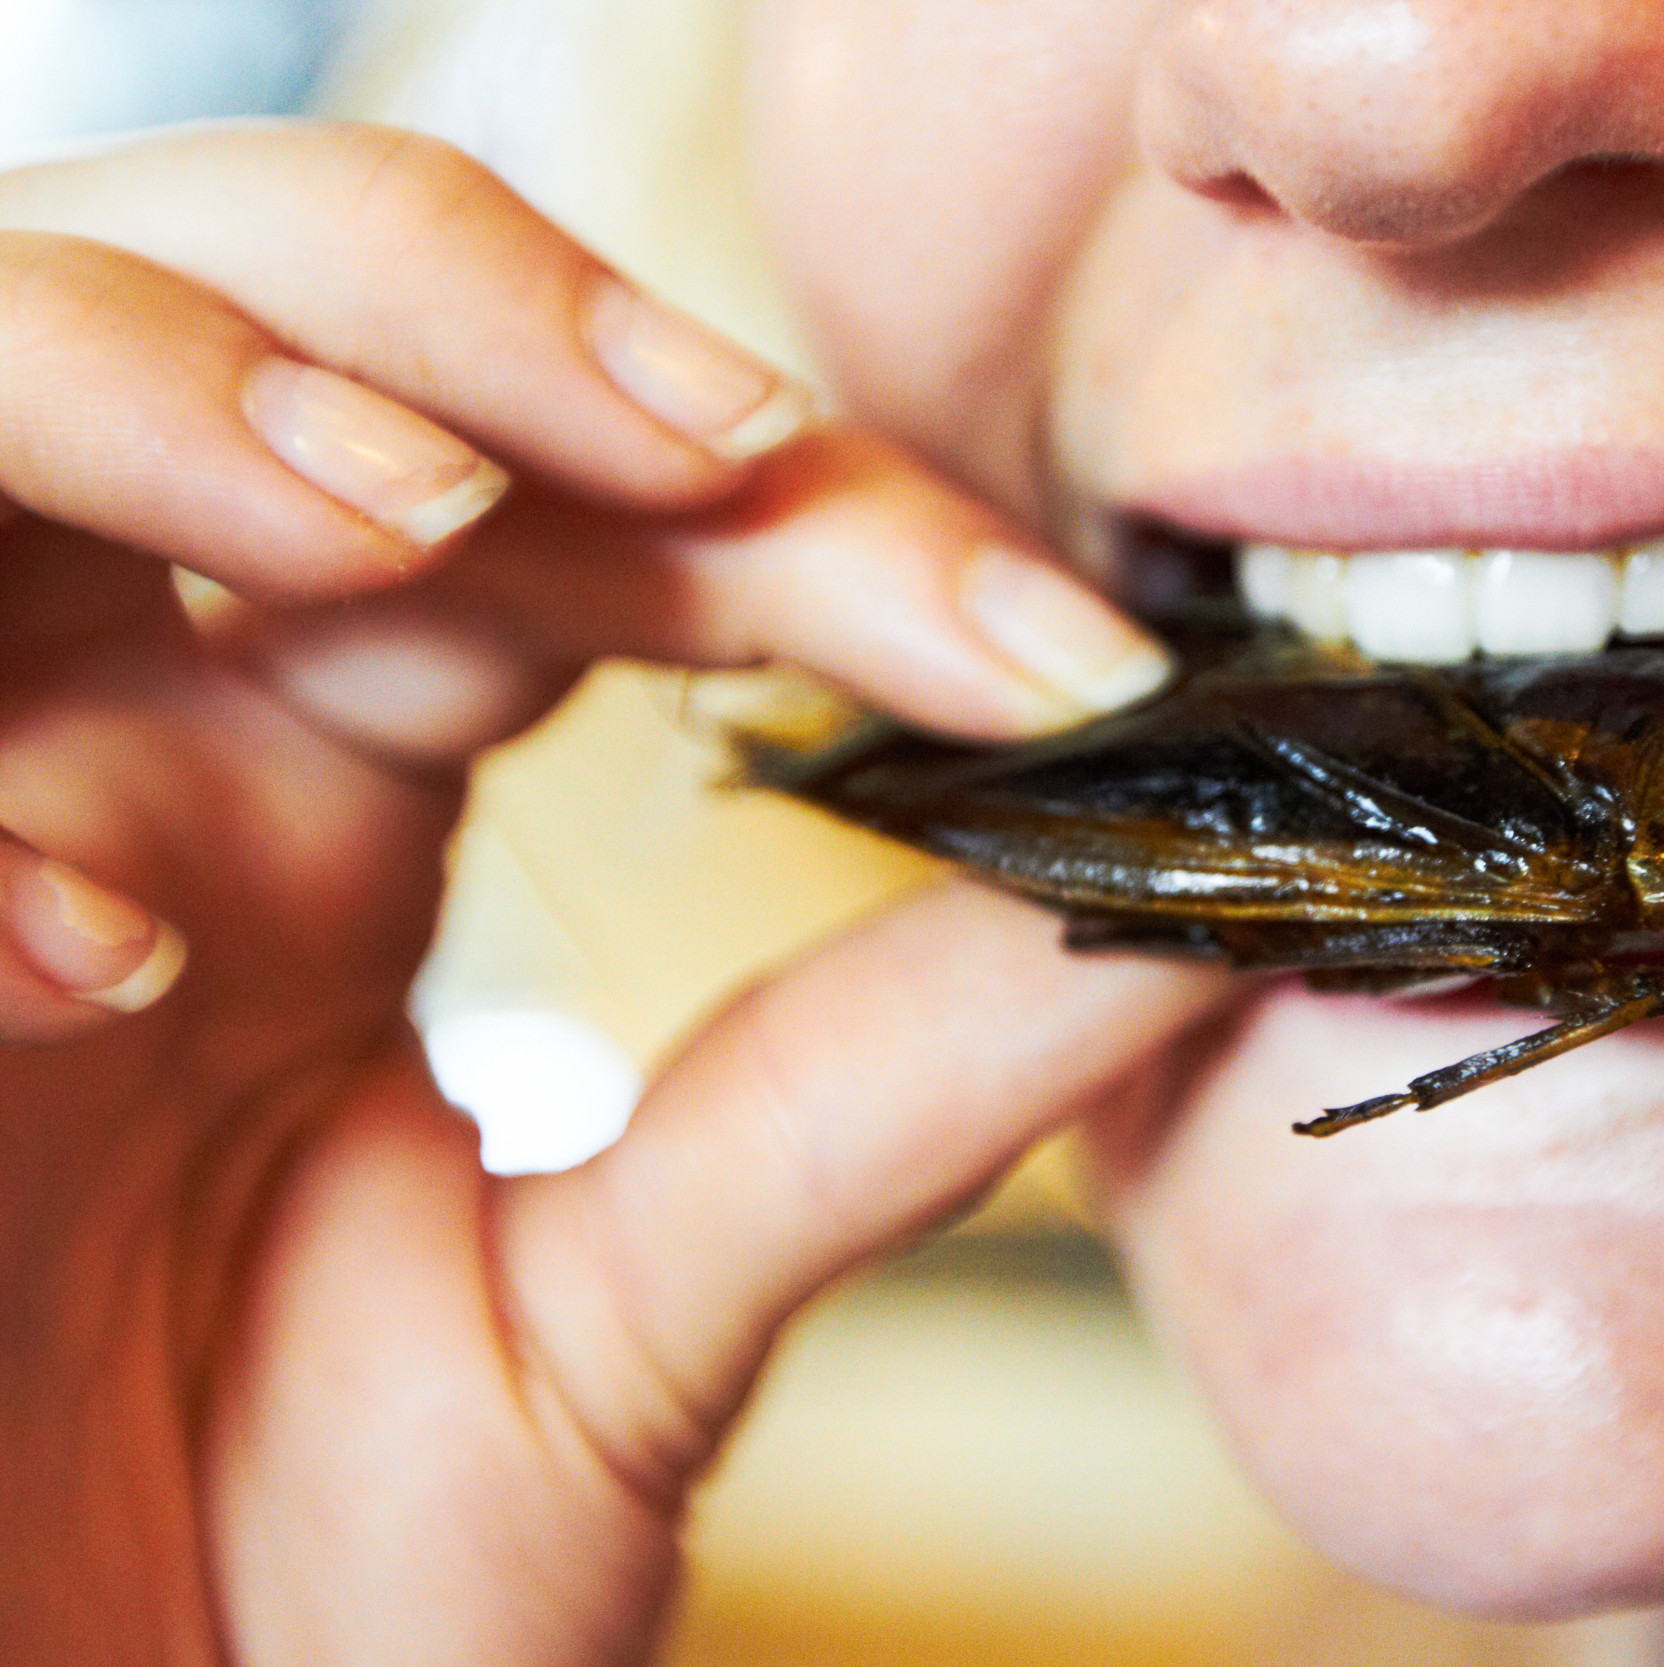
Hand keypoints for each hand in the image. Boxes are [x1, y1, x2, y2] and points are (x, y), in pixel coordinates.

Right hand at [0, 122, 1214, 1662]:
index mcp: (324, 782)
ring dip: (181, 398)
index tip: (1064, 667)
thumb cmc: (297, 1587)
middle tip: (717, 445)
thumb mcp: (624, 1330)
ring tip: (408, 530)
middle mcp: (127, 740)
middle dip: (481, 315)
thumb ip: (859, 1100)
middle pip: (255, 303)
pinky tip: (100, 966)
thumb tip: (1179, 913)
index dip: (817, 521)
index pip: (578, 509)